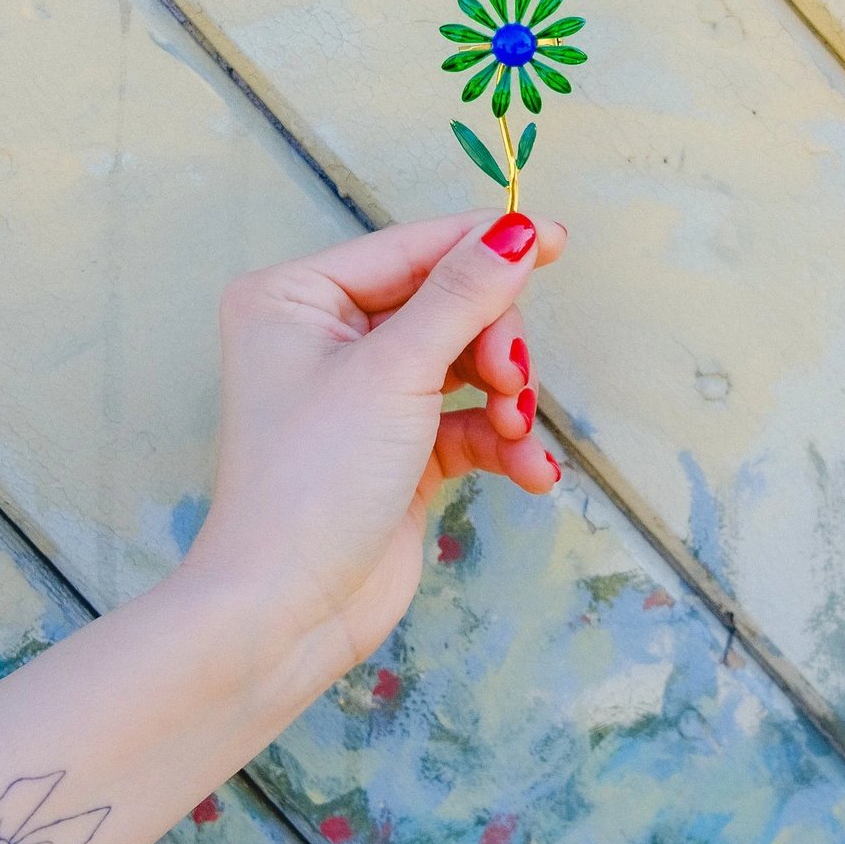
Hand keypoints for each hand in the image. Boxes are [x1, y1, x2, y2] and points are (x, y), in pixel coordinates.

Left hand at [180, 212, 566, 679]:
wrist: (286, 612)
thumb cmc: (312, 480)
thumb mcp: (396, 371)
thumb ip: (464, 296)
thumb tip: (520, 231)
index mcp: (296, 297)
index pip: (410, 249)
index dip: (485, 245)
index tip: (558, 241)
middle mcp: (324, 339)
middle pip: (447, 305)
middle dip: (493, 343)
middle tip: (509, 381)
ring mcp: (363, 397)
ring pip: (465, 365)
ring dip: (506, 398)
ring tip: (516, 431)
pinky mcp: (396, 451)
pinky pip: (467, 424)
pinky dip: (501, 443)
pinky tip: (530, 473)